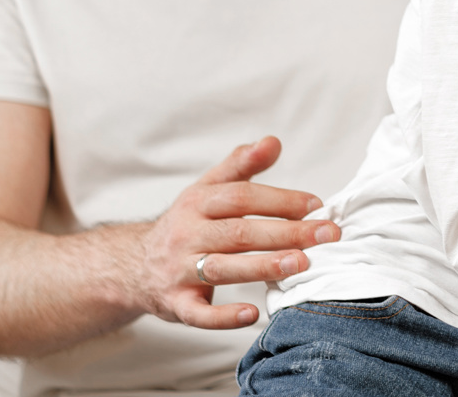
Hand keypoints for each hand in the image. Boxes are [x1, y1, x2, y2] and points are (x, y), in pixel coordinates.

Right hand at [136, 136, 339, 328]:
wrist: (132, 266)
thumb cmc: (186, 224)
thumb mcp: (207, 188)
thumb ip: (241, 165)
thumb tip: (272, 141)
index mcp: (198, 203)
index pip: (242, 197)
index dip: (280, 199)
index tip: (316, 205)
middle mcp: (187, 235)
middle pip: (239, 232)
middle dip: (286, 232)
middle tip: (325, 234)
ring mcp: (178, 271)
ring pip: (221, 268)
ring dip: (262, 266)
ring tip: (300, 263)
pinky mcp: (175, 304)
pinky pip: (198, 313)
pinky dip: (224, 316)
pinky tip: (252, 313)